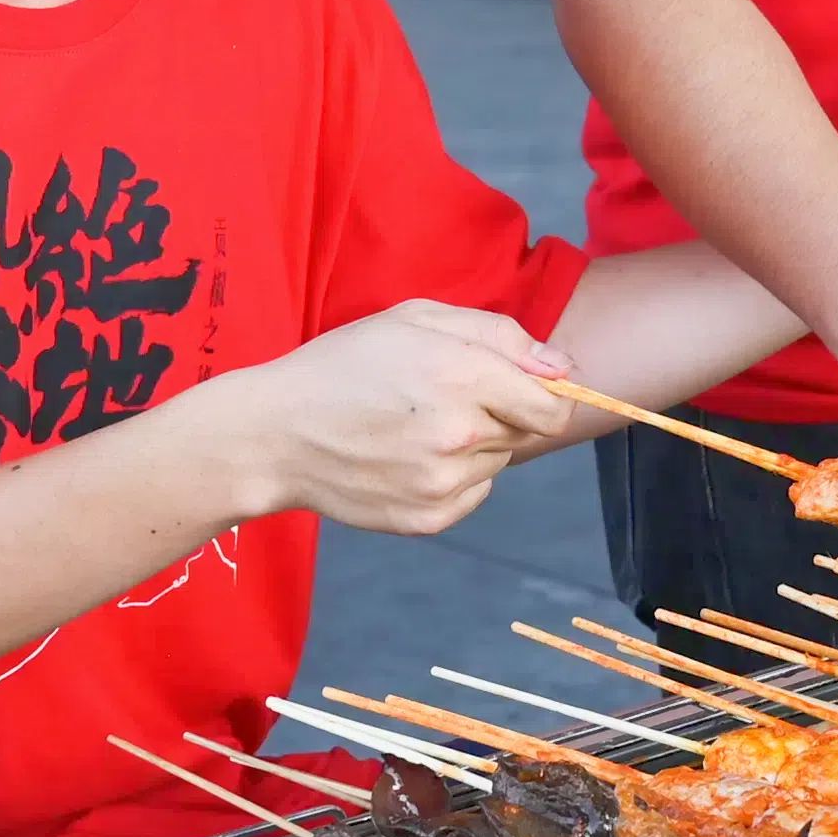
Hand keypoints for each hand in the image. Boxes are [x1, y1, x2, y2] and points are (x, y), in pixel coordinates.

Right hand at [213, 300, 592, 533]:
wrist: (275, 434)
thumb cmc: (344, 365)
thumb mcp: (415, 319)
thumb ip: (499, 334)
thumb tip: (562, 369)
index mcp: (463, 374)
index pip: (553, 406)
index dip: (546, 396)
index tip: (523, 390)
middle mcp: (461, 433)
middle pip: (524, 432)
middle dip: (497, 413)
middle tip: (439, 400)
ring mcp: (445, 482)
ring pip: (497, 463)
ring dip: (472, 446)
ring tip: (413, 428)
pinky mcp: (429, 518)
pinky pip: (474, 494)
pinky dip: (454, 478)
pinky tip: (406, 458)